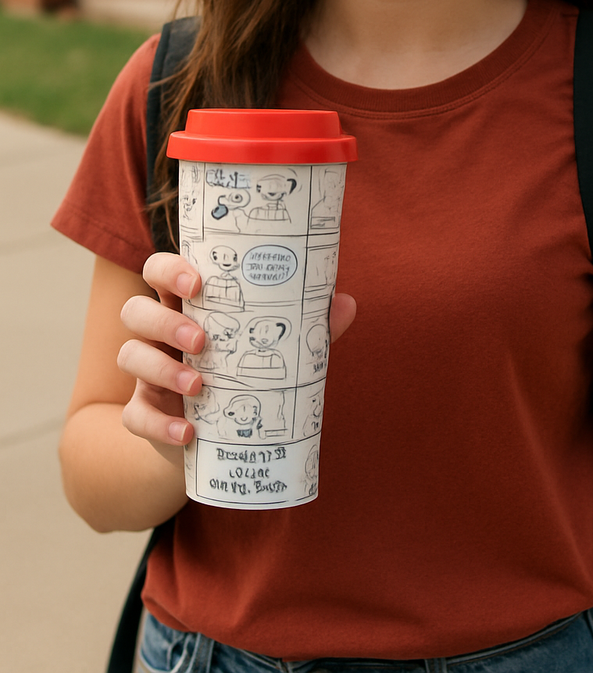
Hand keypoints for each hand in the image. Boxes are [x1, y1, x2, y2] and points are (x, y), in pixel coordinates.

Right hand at [118, 252, 356, 462]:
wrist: (215, 440)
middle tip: (202, 341)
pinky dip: (159, 425)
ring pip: (129, 355)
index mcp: (186, 307)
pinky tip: (188, 433)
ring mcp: (146, 375)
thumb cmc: (243, 376)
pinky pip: (134, 417)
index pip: (159, 271)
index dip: (169, 269)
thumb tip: (345, 302)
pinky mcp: (143, 414)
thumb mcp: (271, 351)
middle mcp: (159, 336)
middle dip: (163, 321)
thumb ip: (304, 329)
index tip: (197, 282)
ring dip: (162, 369)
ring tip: (200, 386)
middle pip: (135, 310)